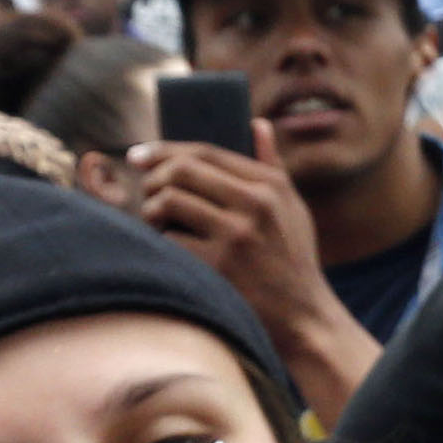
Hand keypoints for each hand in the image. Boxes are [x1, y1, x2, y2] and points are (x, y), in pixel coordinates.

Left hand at [124, 132, 375, 420]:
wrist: (304, 318)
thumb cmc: (294, 261)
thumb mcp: (294, 209)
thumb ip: (274, 166)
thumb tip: (257, 124)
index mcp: (270, 185)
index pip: (205, 152)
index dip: (164, 149)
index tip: (138, 156)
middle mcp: (256, 203)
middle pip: (181, 170)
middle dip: (152, 179)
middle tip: (146, 195)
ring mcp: (237, 234)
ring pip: (169, 200)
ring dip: (151, 211)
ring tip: (156, 225)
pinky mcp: (220, 265)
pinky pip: (170, 240)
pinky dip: (163, 244)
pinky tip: (170, 254)